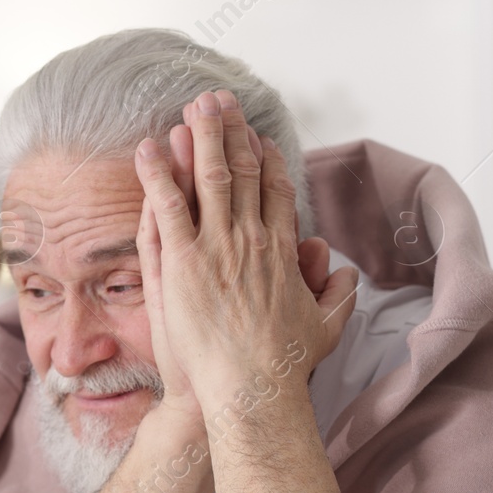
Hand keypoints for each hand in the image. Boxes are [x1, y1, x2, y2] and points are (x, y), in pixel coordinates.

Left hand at [133, 90, 357, 404]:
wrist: (252, 390)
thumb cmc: (284, 368)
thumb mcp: (326, 328)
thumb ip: (336, 295)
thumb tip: (344, 273)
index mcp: (282, 252)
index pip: (276, 192)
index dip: (266, 160)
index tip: (258, 137)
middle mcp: (251, 240)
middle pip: (243, 172)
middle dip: (230, 133)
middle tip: (219, 101)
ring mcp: (216, 247)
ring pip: (207, 178)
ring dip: (198, 138)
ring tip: (190, 107)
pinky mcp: (183, 262)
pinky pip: (167, 206)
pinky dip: (156, 174)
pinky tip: (148, 148)